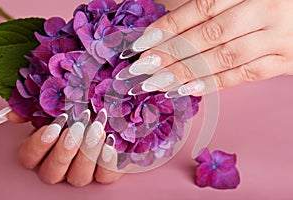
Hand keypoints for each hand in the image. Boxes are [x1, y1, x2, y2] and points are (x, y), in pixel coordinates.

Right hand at [6, 109, 121, 185]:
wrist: (106, 111)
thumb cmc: (78, 107)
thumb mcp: (57, 104)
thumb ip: (35, 109)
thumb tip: (15, 116)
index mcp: (42, 150)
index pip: (29, 158)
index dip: (39, 144)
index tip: (56, 124)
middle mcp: (60, 166)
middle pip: (52, 172)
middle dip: (64, 151)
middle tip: (78, 128)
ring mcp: (82, 172)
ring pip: (78, 177)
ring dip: (87, 154)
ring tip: (97, 130)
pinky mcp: (105, 172)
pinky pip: (105, 177)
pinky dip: (107, 162)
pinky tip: (110, 143)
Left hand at [117, 0, 292, 96]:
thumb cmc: (274, 0)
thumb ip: (215, 5)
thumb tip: (172, 25)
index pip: (202, 7)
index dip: (171, 26)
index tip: (144, 42)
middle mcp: (266, 9)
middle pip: (209, 35)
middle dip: (172, 53)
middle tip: (145, 67)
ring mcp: (279, 37)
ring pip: (225, 57)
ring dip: (188, 71)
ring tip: (160, 82)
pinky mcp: (288, 60)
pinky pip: (247, 74)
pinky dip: (217, 82)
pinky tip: (191, 88)